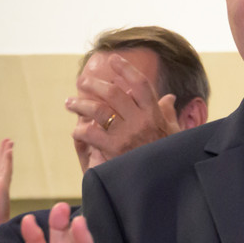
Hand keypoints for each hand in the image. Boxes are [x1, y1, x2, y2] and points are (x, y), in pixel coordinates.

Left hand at [0, 138, 13, 237]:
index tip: (0, 148)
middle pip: (1, 165)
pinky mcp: (3, 187)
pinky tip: (9, 151)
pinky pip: (6, 171)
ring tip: (9, 141)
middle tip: (7, 140)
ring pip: (5, 166)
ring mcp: (2, 185)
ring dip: (7, 153)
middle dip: (4, 152)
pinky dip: (7, 161)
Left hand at [66, 52, 180, 169]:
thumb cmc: (168, 157)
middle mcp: (141, 121)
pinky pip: (91, 134)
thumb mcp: (174, 133)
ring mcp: (127, 135)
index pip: (140, 83)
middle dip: (94, 84)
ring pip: (98, 110)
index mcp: (154, 113)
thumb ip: (169, 113)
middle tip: (82, 81)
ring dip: (80, 104)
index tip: (113, 59)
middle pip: (114, 93)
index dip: (126, 69)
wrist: (164, 183)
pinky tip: (76, 132)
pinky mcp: (114, 150)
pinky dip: (80, 132)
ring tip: (70, 103)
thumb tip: (169, 98)